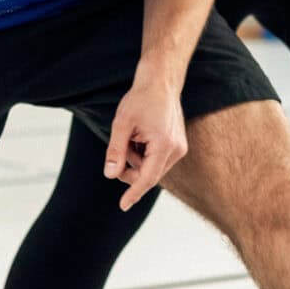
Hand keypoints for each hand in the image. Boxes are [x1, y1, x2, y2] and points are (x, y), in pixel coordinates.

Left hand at [103, 73, 187, 211]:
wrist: (161, 82)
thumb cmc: (141, 99)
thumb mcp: (121, 124)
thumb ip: (115, 151)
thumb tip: (110, 175)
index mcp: (164, 145)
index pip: (147, 178)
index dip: (133, 192)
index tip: (123, 205)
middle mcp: (176, 150)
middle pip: (148, 175)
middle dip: (130, 167)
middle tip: (120, 147)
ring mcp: (179, 148)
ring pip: (150, 168)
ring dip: (136, 158)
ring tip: (133, 134)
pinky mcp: (177, 146)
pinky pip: (156, 160)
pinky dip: (143, 154)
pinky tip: (141, 135)